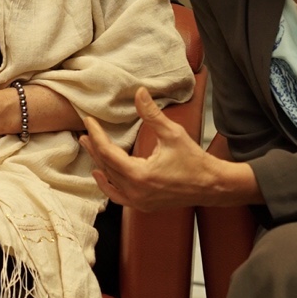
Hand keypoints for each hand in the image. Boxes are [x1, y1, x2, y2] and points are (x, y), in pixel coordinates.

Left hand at [80, 87, 235, 210]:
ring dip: (99, 162)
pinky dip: (107, 185)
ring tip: (89, 146)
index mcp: (140, 175)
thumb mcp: (173, 133)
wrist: (212, 186)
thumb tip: (140, 92)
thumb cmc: (194, 161)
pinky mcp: (144, 205)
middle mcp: (136, 192)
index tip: (89, 121)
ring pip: (110, 180)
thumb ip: (152, 114)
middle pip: (106, 166)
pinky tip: (99, 174)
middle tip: (85, 131)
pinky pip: (118, 196)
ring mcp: (139, 201)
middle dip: (94, 147)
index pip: (108, 152)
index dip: (96, 135)